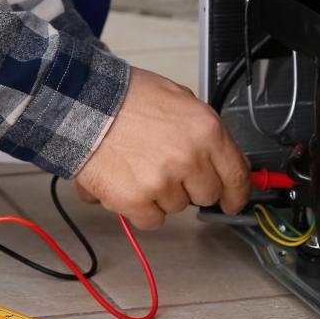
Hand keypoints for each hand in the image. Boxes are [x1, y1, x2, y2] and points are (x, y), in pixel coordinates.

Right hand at [74, 67, 250, 229]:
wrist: (83, 104)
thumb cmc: (126, 97)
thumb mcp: (180, 99)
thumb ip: (207, 133)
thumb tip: (227, 161)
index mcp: (206, 130)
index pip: (237, 175)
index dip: (237, 193)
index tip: (233, 201)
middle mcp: (189, 158)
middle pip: (206, 194)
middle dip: (190, 185)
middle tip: (167, 167)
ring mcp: (163, 182)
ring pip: (177, 207)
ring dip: (162, 194)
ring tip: (140, 165)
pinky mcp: (136, 200)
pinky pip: (152, 220)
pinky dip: (141, 208)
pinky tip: (130, 183)